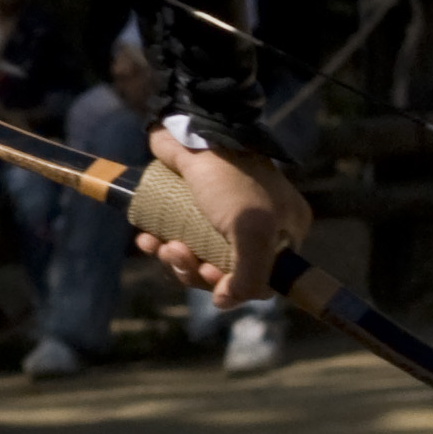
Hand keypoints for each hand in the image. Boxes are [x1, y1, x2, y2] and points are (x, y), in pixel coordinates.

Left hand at [133, 126, 305, 303]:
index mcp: (284, 230)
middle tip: (178, 254)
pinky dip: (162, 244)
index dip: (234, 286)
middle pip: (226, 272)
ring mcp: (224, 217)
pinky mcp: (192, 207)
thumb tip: (225, 303)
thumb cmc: (228, 178)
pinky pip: (178, 239)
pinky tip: (147, 239)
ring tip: (161, 245)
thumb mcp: (251, 230)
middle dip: (196, 270)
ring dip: (176, 259)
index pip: (264, 280)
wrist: (191, 130)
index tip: (211, 276)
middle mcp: (258, 226)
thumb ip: (249, 276)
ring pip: (198, 258)